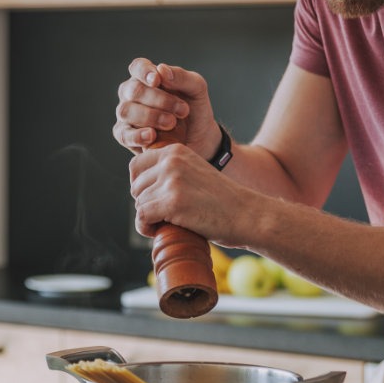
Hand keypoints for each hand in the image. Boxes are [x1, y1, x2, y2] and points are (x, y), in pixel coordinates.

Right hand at [113, 58, 220, 158]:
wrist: (200, 140)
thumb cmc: (195, 110)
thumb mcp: (197, 90)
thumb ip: (182, 77)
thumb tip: (162, 70)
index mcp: (147, 78)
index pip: (137, 67)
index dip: (144, 72)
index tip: (157, 80)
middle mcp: (132, 95)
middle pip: (133, 90)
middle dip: (158, 100)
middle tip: (182, 110)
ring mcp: (127, 116)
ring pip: (125, 111)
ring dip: (150, 116)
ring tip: (171, 123)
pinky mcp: (126, 137)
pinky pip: (123, 135)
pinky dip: (137, 135)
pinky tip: (152, 135)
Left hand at [129, 142, 246, 240]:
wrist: (248, 215)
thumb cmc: (221, 201)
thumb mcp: (194, 174)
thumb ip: (170, 173)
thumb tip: (136, 185)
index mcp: (176, 151)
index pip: (136, 167)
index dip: (141, 188)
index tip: (156, 201)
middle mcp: (171, 160)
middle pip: (135, 187)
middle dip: (146, 204)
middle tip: (166, 215)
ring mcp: (172, 180)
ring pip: (139, 203)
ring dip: (149, 218)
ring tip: (169, 223)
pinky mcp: (173, 202)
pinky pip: (142, 217)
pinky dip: (147, 228)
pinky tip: (162, 231)